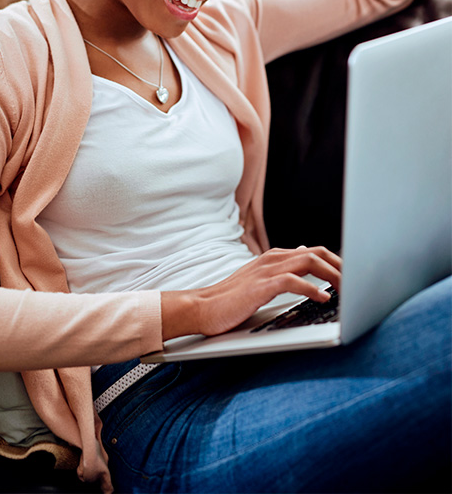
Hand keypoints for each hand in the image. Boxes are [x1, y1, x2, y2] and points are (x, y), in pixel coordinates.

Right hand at [161, 245, 340, 340]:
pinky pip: (293, 282)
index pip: (314, 252)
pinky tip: (323, 298)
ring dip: (333, 275)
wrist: (202, 308)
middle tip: (358, 282)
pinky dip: (312, 288)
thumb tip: (304, 255)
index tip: (354, 277)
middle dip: (341, 266)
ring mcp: (267, 270)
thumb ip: (283, 269)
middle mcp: (273, 258)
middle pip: (317, 253)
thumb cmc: (231, 300)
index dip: (337, 262)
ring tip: (348, 289)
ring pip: (309, 262)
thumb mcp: (260, 280)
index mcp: (275, 257)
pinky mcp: (261, 286)